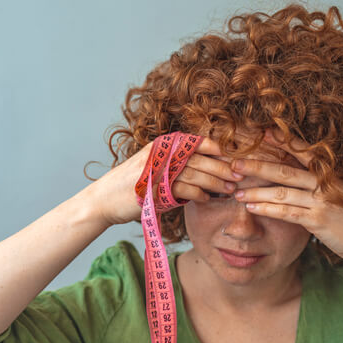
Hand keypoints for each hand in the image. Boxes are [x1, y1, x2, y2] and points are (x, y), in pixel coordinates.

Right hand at [90, 136, 243, 225]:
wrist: (104, 200)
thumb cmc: (133, 186)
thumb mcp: (154, 169)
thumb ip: (177, 165)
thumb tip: (207, 170)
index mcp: (162, 145)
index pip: (195, 141)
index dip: (216, 148)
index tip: (234, 157)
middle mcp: (160, 153)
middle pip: (199, 158)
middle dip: (222, 167)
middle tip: (239, 175)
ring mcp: (155, 170)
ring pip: (194, 173)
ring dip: (214, 182)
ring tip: (229, 189)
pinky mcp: (153, 188)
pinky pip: (183, 189)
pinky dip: (197, 194)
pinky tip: (207, 198)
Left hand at [230, 131, 342, 262]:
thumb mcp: (340, 191)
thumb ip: (319, 181)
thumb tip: (293, 171)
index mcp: (330, 172)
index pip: (303, 151)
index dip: (282, 141)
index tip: (261, 133)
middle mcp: (325, 183)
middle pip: (285, 170)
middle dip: (257, 166)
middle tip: (234, 163)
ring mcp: (322, 201)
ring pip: (282, 192)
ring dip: (257, 191)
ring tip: (237, 191)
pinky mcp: (318, 220)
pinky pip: (287, 212)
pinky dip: (267, 209)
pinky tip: (251, 207)